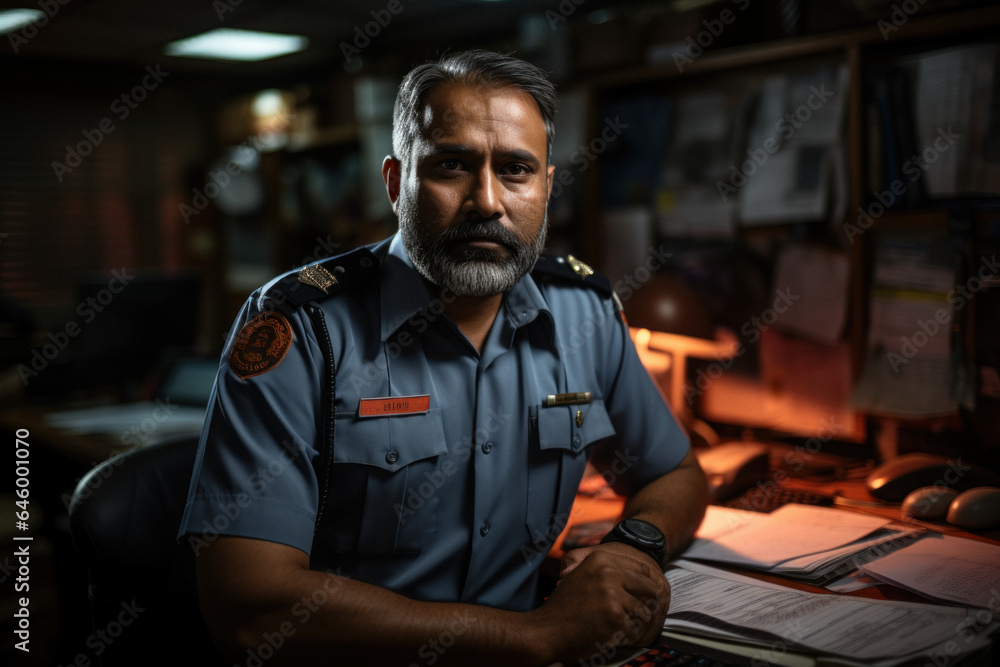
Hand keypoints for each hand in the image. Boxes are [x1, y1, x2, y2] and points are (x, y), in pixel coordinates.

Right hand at [527, 542, 670, 664]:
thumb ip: (607, 571)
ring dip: (635, 622)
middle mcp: (608, 573)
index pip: (641, 569)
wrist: (547, 630)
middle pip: (648, 588)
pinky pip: (634, 629)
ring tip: (619, 625)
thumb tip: (642, 574)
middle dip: (649, 603)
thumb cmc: (564, 606)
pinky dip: (626, 636)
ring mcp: (612, 595)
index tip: (652, 593)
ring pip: (643, 611)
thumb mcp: (583, 575)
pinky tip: (612, 635)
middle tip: (647, 612)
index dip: (649, 583)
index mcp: (601, 560)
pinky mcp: (614, 618)